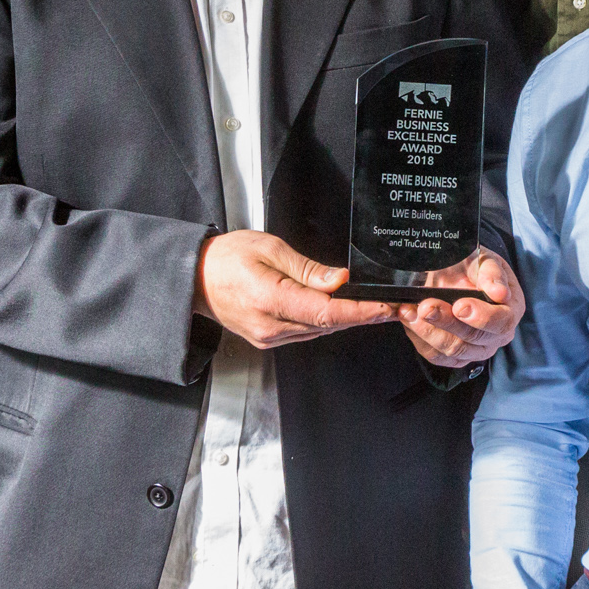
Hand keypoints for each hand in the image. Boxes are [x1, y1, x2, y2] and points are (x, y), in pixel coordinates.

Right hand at [194, 231, 399, 348]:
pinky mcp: (268, 339)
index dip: (360, 312)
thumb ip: (307, 269)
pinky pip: (305, 332)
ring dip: (347, 320)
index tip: (385, 309)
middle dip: (363, 316)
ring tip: (375, 307)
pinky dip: (326, 322)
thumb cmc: (226, 257)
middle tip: (393, 307)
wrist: (195, 277)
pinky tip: (341, 311)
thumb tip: (338, 280)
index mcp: (269, 300)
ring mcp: (268, 337)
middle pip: (327, 325)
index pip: (326, 312)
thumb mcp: (270, 249)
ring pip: (319, 331)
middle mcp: (270, 326)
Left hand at [397, 248, 525, 368]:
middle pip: (473, 340)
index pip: (501, 323)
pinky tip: (409, 321)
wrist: (455, 274)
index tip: (459, 305)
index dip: (480, 317)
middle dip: (445, 322)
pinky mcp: (456, 357)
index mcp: (510, 311)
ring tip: (409, 311)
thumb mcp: (483, 259)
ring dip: (427, 331)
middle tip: (425, 306)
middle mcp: (497, 336)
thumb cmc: (472, 266)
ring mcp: (477, 349)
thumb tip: (500, 293)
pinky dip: (419, 340)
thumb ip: (491, 273)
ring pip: (453, 351)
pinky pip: (437, 357)